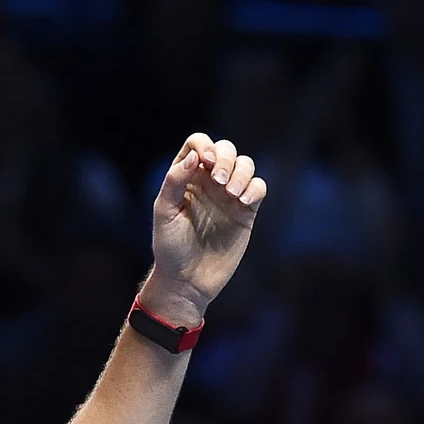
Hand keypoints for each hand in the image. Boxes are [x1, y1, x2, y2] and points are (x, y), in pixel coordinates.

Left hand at [142, 132, 267, 325]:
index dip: (204, 145)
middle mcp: (208, 182)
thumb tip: (195, 156)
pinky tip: (244, 201)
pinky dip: (255, 188)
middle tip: (219, 181)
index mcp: (186, 177)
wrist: (187, 280)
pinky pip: (258, 188)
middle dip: (225, 157)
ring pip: (245, 165)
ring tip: (231, 194)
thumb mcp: (164, 212)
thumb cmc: (170, 247)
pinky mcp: (246, 212)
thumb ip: (175, 181)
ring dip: (241, 172)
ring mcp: (228, 196)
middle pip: (226, 149)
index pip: (197, 144)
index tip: (205, 162)